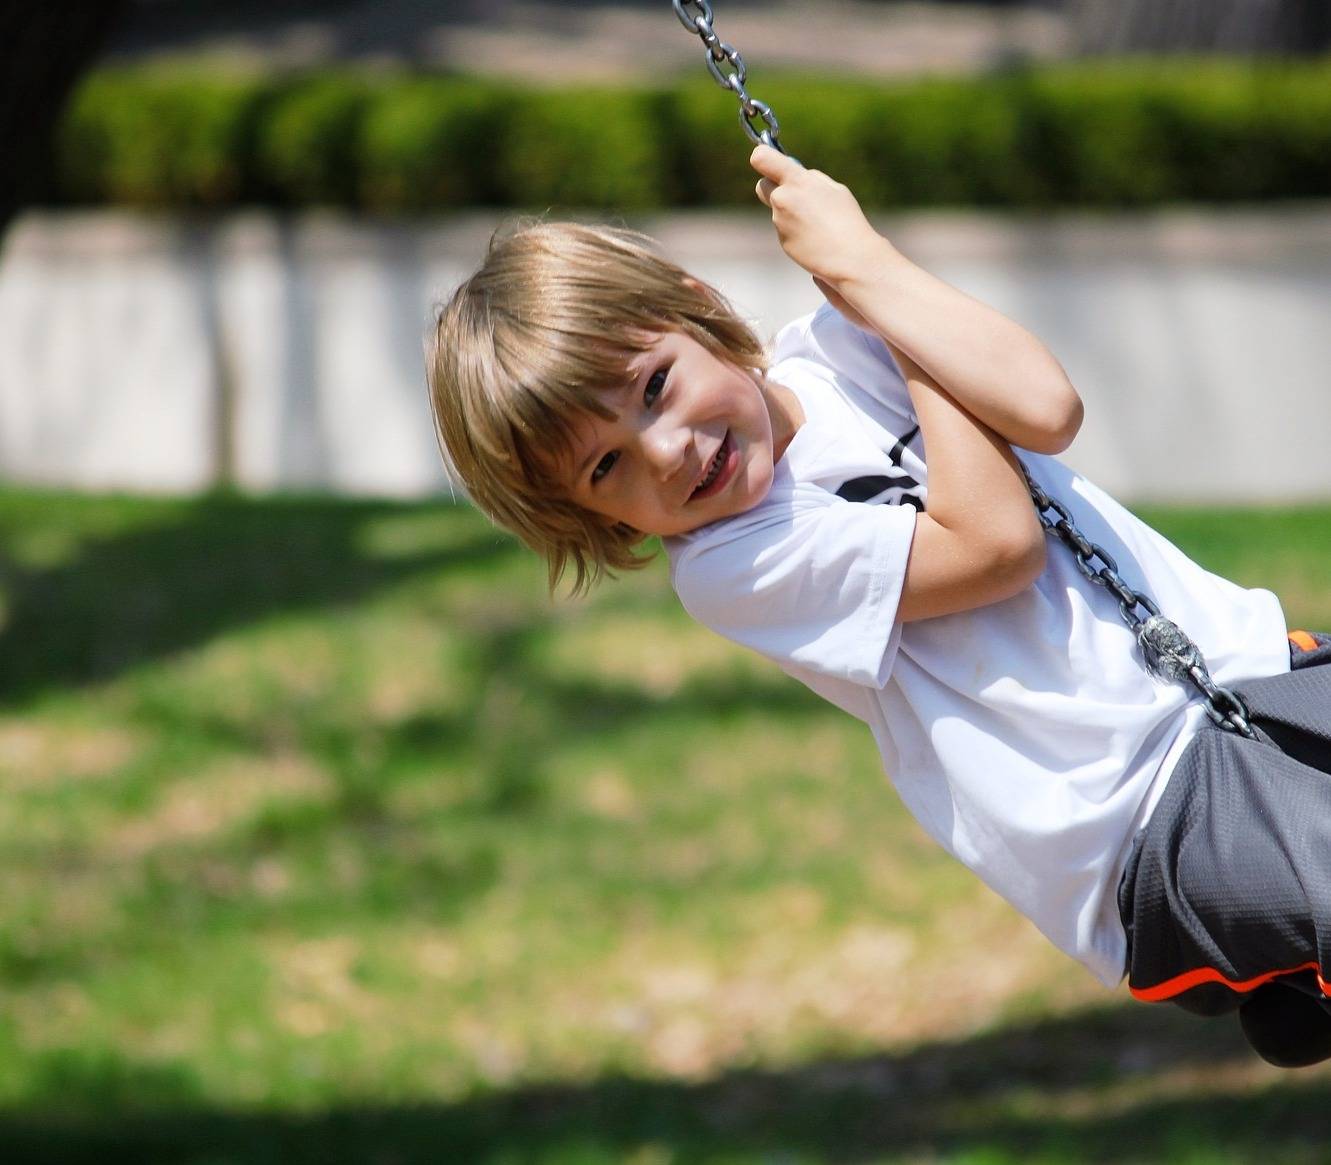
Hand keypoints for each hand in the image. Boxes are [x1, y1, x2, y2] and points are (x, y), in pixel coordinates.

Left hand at [750, 144, 885, 288]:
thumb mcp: (834, 189)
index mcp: (796, 181)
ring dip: (791, 212)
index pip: (762, 158)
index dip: (762, 157)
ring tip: (818, 223)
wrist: (849, 256)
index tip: (766, 160)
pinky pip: (785, 230)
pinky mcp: (782, 241)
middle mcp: (782, 199)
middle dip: (774, 187)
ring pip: (779, 210)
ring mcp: (780, 222)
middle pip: (762, 186)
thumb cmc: (847, 220)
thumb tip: (796, 175)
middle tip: (793, 193)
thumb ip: (810, 180)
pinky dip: (796, 231)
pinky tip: (815, 237)